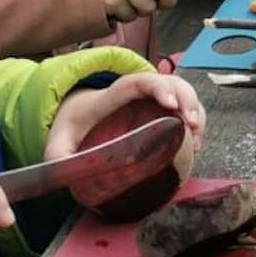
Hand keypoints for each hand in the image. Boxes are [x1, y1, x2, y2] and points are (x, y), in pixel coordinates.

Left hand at [44, 72, 204, 163]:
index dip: (158, 87)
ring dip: (196, 108)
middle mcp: (137, 91)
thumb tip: (66, 175)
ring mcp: (152, 97)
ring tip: (197, 134)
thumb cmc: (70, 125)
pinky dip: (196, 117)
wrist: (73, 112)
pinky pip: (184, 104)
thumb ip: (58, 158)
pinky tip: (196, 140)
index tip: (171, 105)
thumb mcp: (57, 143)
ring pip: (182, 90)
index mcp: (113, 94)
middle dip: (186, 98)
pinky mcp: (159, 108)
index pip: (139, 82)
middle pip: (170, 81)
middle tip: (191, 124)